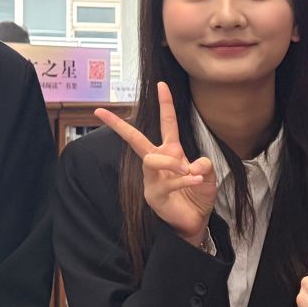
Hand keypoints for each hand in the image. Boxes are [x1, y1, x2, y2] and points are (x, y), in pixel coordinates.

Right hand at [93, 83, 218, 245]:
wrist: (194, 222)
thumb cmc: (197, 196)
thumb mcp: (207, 176)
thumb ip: (204, 166)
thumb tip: (194, 164)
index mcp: (171, 151)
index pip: (167, 123)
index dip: (165, 103)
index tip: (162, 84)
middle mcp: (157, 161)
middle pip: (135, 139)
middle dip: (118, 125)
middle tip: (100, 112)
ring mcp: (152, 178)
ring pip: (152, 159)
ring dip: (172, 163)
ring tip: (190, 173)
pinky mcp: (153, 195)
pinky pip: (166, 181)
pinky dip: (183, 180)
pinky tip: (195, 181)